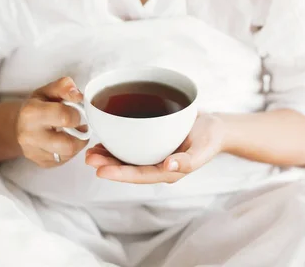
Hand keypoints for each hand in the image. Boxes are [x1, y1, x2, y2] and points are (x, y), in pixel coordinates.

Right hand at [16, 77, 88, 167]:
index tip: (75, 111)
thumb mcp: (48, 90)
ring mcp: (33, 152)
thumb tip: (79, 96)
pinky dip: (70, 151)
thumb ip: (64, 87)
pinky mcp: (41, 163)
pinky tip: (65, 140)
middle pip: (68, 144)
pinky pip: (64, 160)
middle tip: (79, 126)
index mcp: (31, 113)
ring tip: (73, 132)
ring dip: (77, 143)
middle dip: (80, 135)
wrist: (19, 124)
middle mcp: (29, 136)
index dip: (76, 114)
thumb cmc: (38, 105)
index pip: (64, 117)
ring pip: (68, 154)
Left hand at [85, 114, 224, 183]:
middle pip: (129, 169)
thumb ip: (189, 160)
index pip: (140, 175)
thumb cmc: (211, 138)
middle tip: (89, 157)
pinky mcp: (152, 142)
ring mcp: (154, 154)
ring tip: (91, 151)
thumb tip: (169, 165)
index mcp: (169, 171)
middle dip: (108, 165)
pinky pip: (131, 147)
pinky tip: (105, 139)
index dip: (119, 174)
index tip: (100, 170)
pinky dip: (117, 144)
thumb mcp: (204, 148)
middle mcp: (158, 165)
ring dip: (108, 156)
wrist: (216, 127)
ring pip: (127, 159)